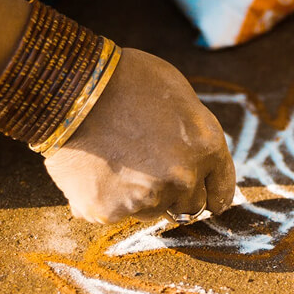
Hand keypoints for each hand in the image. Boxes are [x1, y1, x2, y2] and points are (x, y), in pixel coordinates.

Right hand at [44, 48, 235, 224]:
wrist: (72, 87)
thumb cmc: (125, 80)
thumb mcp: (178, 96)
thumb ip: (193, 134)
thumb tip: (196, 156)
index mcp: (206, 146)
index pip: (221, 189)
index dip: (213, 194)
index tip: (208, 200)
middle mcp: (183, 178)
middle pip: (189, 206)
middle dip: (174, 194)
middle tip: (149, 173)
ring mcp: (148, 198)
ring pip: (151, 212)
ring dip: (140, 198)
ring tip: (115, 163)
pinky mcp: (111, 211)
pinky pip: (112, 214)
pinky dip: (103, 198)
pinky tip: (91, 171)